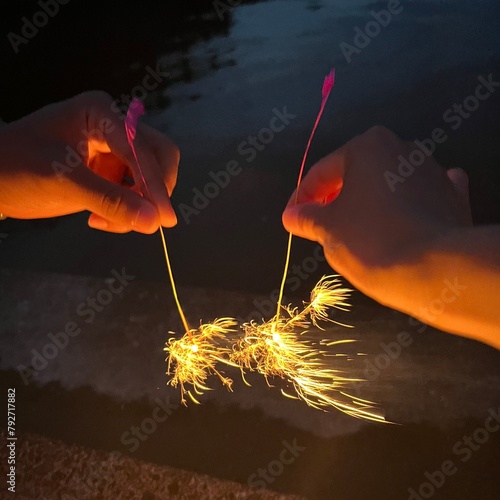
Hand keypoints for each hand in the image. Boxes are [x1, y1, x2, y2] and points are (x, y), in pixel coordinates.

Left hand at [0, 91, 178, 233]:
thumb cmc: (16, 167)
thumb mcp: (63, 182)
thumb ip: (111, 200)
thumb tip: (154, 222)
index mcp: (101, 113)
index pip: (141, 148)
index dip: (153, 183)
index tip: (162, 218)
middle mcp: (115, 126)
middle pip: (159, 155)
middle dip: (154, 190)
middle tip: (147, 221)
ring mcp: (115, 150)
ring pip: (152, 175)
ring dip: (142, 203)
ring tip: (107, 222)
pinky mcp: (112, 171)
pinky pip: (137, 191)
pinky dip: (130, 209)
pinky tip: (102, 219)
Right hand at [282, 126, 471, 308]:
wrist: (435, 269)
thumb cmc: (371, 240)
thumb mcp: (328, 229)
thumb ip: (306, 217)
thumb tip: (292, 215)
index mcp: (367, 147)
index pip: (322, 172)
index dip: (302, 197)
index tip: (291, 218)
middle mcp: (402, 148)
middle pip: (356, 175)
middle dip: (336, 198)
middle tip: (321, 225)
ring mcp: (432, 171)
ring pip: (387, 186)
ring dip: (368, 203)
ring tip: (356, 232)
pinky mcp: (452, 197)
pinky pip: (420, 197)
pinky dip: (406, 205)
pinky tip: (402, 216)